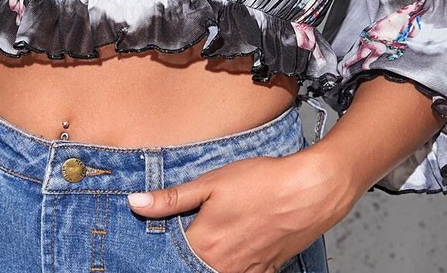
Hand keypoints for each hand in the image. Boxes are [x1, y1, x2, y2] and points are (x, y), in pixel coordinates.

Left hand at [126, 150, 359, 272]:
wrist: (311, 190)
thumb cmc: (263, 182)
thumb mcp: (211, 183)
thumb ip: (172, 198)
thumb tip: (136, 203)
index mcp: (205, 245)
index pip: (167, 259)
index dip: (156, 251)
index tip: (143, 250)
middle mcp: (223, 266)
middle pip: (190, 269)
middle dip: (179, 259)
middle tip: (185, 240)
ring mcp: (246, 272)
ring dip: (205, 264)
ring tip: (210, 242)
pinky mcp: (266, 271)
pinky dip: (228, 268)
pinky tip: (228, 254)